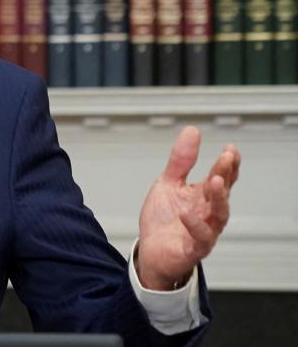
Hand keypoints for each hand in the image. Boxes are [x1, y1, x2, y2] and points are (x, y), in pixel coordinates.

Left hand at [137, 126, 239, 289]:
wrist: (150, 251)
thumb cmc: (163, 219)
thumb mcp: (168, 183)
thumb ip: (181, 161)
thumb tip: (193, 131)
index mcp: (203, 196)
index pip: (222, 178)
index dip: (228, 165)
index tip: (231, 149)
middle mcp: (208, 213)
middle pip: (222, 193)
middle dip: (225, 175)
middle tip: (226, 158)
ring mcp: (204, 231)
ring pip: (219, 215)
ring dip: (219, 198)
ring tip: (215, 181)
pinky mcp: (193, 248)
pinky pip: (200, 238)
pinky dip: (194, 225)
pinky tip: (185, 212)